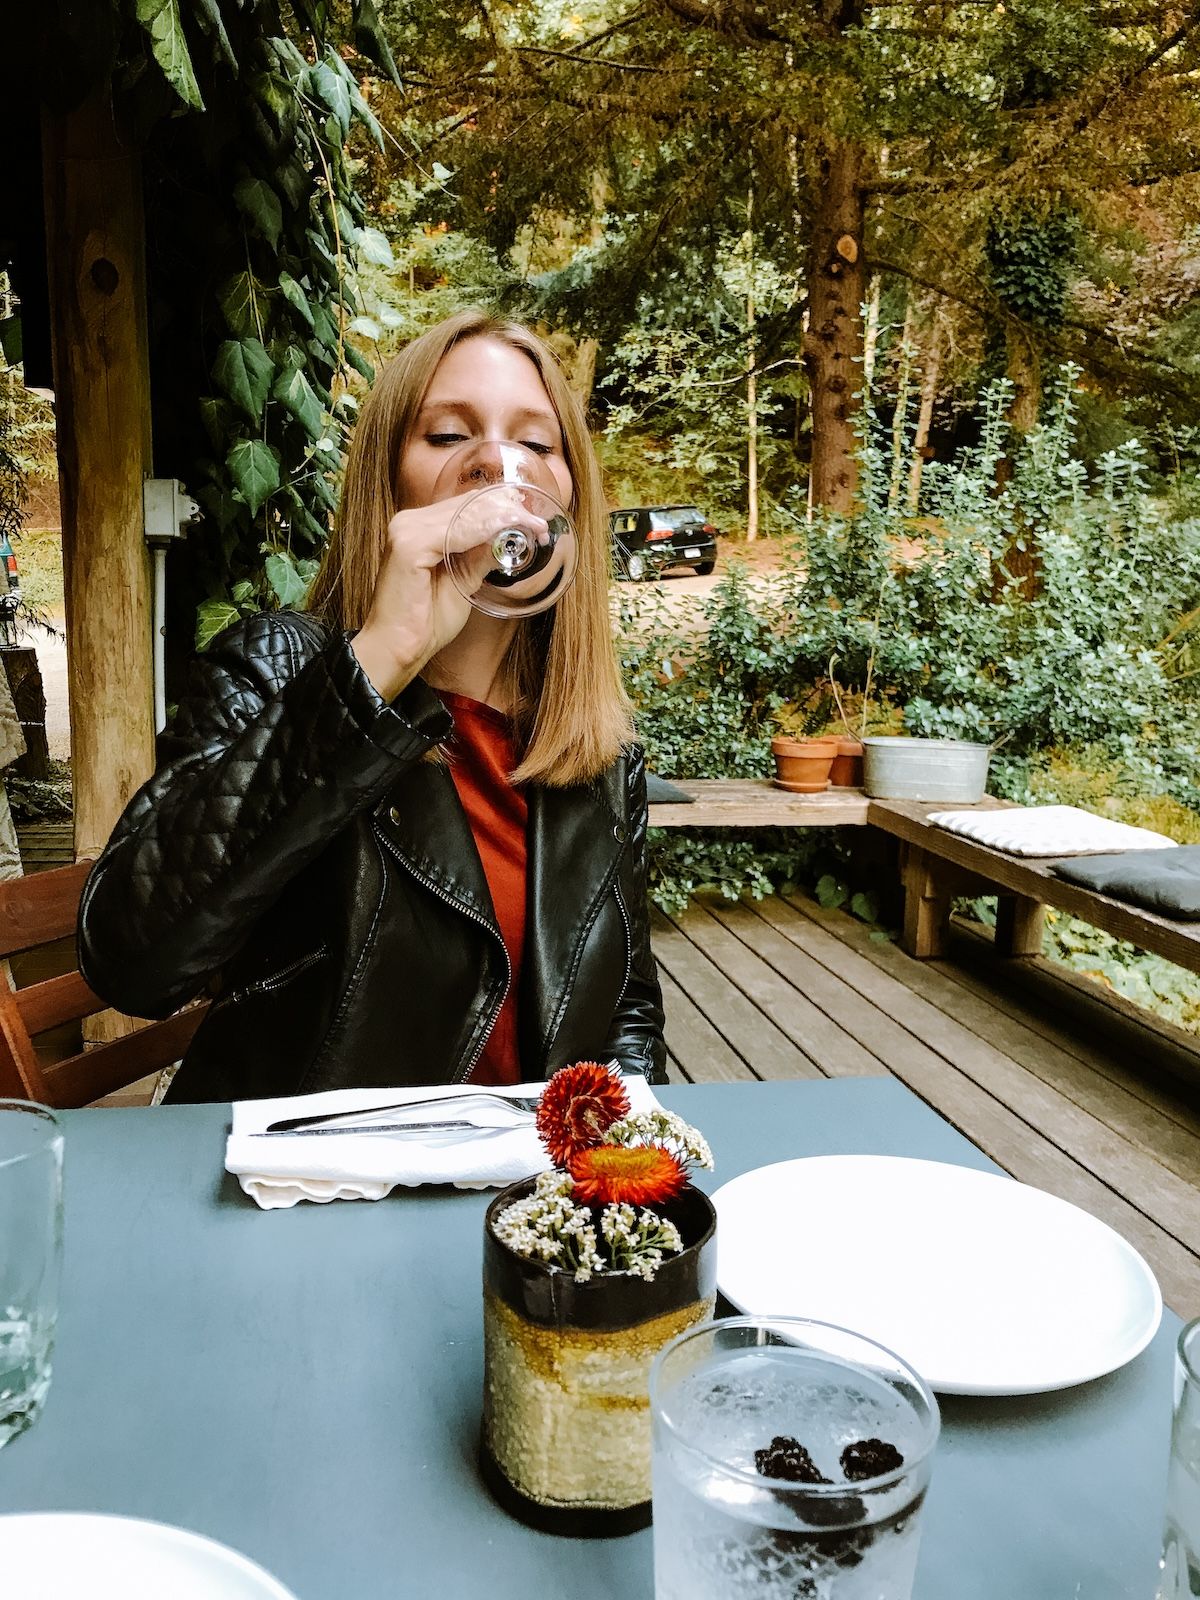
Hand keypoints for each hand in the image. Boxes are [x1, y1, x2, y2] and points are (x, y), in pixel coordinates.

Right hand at [351, 486, 548, 700]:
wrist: (399, 649)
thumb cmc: (427, 622)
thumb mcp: (464, 581)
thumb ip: (481, 556)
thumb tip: (510, 537)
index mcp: (418, 527)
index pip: (466, 505)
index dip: (503, 509)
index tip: (535, 523)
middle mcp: (408, 521)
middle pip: (467, 503)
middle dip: (509, 512)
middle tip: (541, 526)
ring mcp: (406, 530)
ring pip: (466, 513)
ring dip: (504, 519)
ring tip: (534, 529)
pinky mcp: (409, 545)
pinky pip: (457, 532)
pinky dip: (485, 532)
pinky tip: (508, 536)